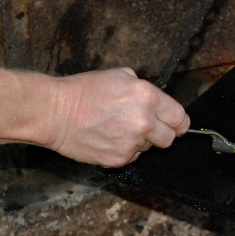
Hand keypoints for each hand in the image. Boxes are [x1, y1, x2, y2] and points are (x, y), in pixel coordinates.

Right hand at [47, 68, 190, 166]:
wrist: (54, 112)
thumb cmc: (83, 91)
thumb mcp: (120, 76)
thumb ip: (144, 89)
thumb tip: (156, 101)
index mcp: (148, 98)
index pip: (180, 118)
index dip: (178, 122)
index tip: (176, 124)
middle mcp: (144, 122)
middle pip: (169, 138)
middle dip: (161, 133)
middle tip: (144, 127)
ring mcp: (132, 143)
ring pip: (148, 148)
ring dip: (139, 141)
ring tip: (117, 129)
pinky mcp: (119, 159)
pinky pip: (131, 158)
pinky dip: (123, 151)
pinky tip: (108, 138)